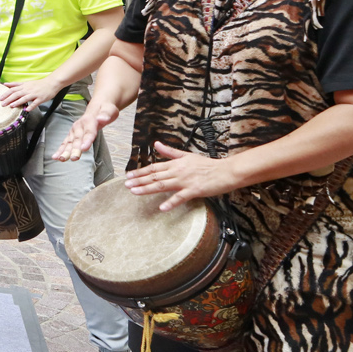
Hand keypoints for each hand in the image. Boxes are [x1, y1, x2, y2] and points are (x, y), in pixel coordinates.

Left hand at [0, 76, 64, 109]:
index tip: (0, 98)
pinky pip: (35, 103)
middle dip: (9, 99)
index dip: (6, 94)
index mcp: (24, 86)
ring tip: (11, 106)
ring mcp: (34, 94)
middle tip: (2, 104)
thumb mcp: (26, 82)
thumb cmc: (38, 84)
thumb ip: (16, 84)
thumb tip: (5, 84)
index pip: (13, 89)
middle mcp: (28, 90)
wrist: (51, 83)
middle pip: (17, 94)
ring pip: (25, 98)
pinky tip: (27, 110)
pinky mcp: (41, 98)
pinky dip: (31, 106)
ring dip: (18, 102)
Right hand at [54, 101, 117, 160]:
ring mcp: (74, 130)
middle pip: (78, 139)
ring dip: (65, 151)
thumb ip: (106, 114)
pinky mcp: (72, 135)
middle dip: (75, 149)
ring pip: (70, 142)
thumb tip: (102, 118)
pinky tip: (56, 157)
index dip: (86, 140)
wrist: (97, 107)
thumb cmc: (105, 109)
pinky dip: (60, 150)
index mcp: (89, 120)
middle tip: (74, 158)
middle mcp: (79, 125)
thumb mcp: (109, 109)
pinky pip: (66, 143)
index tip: (84, 149)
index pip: (89, 131)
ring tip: (61, 159)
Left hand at [123, 142, 243, 210]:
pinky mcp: (194, 190)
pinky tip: (162, 207)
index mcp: (176, 163)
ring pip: (163, 185)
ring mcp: (185, 181)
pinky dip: (171, 202)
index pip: (154, 167)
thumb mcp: (187, 155)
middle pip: (155, 176)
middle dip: (139, 180)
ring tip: (135, 192)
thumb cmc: (207, 165)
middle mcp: (178, 171)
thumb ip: (170, 151)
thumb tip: (156, 144)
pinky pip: (180, 197)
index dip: (140, 172)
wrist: (225, 171)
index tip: (128, 176)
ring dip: (148, 189)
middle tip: (126, 185)